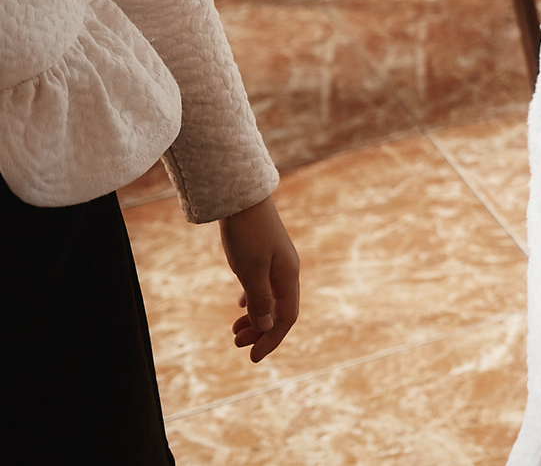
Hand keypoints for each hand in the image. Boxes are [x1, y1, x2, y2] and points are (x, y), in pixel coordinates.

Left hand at [219, 193, 300, 362]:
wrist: (243, 199)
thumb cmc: (247, 234)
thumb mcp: (250, 271)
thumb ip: (260, 300)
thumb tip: (268, 327)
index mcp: (288, 276)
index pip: (286, 317)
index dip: (272, 339)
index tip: (253, 358)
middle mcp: (286, 272)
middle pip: (279, 311)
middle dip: (261, 331)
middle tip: (236, 344)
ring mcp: (275, 263)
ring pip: (270, 299)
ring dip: (255, 318)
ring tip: (234, 330)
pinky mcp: (263, 256)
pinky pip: (262, 286)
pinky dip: (253, 301)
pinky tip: (240, 305)